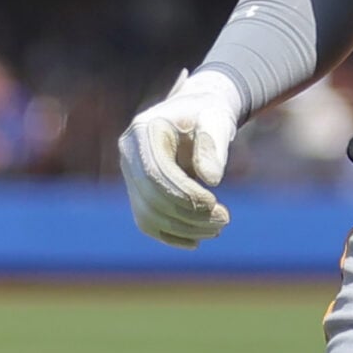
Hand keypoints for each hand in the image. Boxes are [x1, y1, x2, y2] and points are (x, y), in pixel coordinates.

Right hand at [117, 69, 242, 247]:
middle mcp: (128, 154)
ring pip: (147, 215)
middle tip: (224, 219)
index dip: (184, 195)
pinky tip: (197, 239)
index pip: (155, 175)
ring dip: (183, 229)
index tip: (215, 203)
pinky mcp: (137, 191)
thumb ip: (214, 144)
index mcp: (142, 131)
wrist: (197, 113)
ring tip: (217, 227)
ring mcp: (129, 174)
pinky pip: (147, 221)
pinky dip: (171, 235)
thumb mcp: (217, 119)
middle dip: (188, 215)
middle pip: (150, 198)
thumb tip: (211, 179)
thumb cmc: (208, 114)